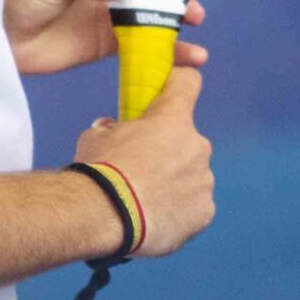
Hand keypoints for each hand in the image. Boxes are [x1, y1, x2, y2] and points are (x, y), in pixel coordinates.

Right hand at [73, 66, 212, 257]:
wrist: (105, 217)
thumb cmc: (99, 171)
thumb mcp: (95, 137)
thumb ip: (111, 128)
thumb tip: (111, 128)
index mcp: (172, 118)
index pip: (188, 82)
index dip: (178, 83)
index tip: (168, 91)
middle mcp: (196, 145)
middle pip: (186, 137)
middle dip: (168, 147)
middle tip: (141, 165)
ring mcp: (203, 179)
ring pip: (191, 173)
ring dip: (174, 180)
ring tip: (144, 198)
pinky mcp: (204, 210)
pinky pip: (194, 204)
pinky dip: (179, 208)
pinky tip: (154, 216)